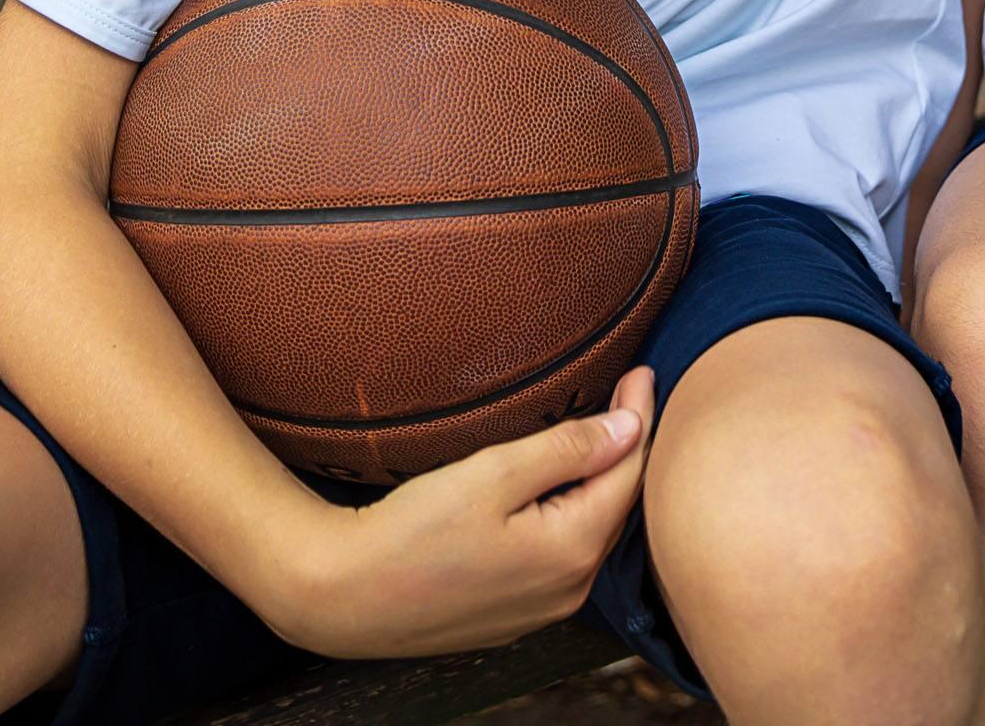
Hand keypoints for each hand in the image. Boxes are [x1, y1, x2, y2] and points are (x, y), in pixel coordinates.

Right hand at [270, 366, 654, 657]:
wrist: (341, 597)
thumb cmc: (412, 532)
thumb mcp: (494, 473)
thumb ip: (568, 448)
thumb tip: (630, 429)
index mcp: (571, 551)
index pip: (628, 472)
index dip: (638, 418)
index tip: (642, 372)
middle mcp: (568, 589)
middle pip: (614, 504)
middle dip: (625, 448)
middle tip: (629, 392)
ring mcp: (540, 607)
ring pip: (589, 530)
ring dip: (598, 481)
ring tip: (604, 431)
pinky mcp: (512, 612)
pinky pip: (560, 552)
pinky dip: (570, 511)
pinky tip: (561, 485)